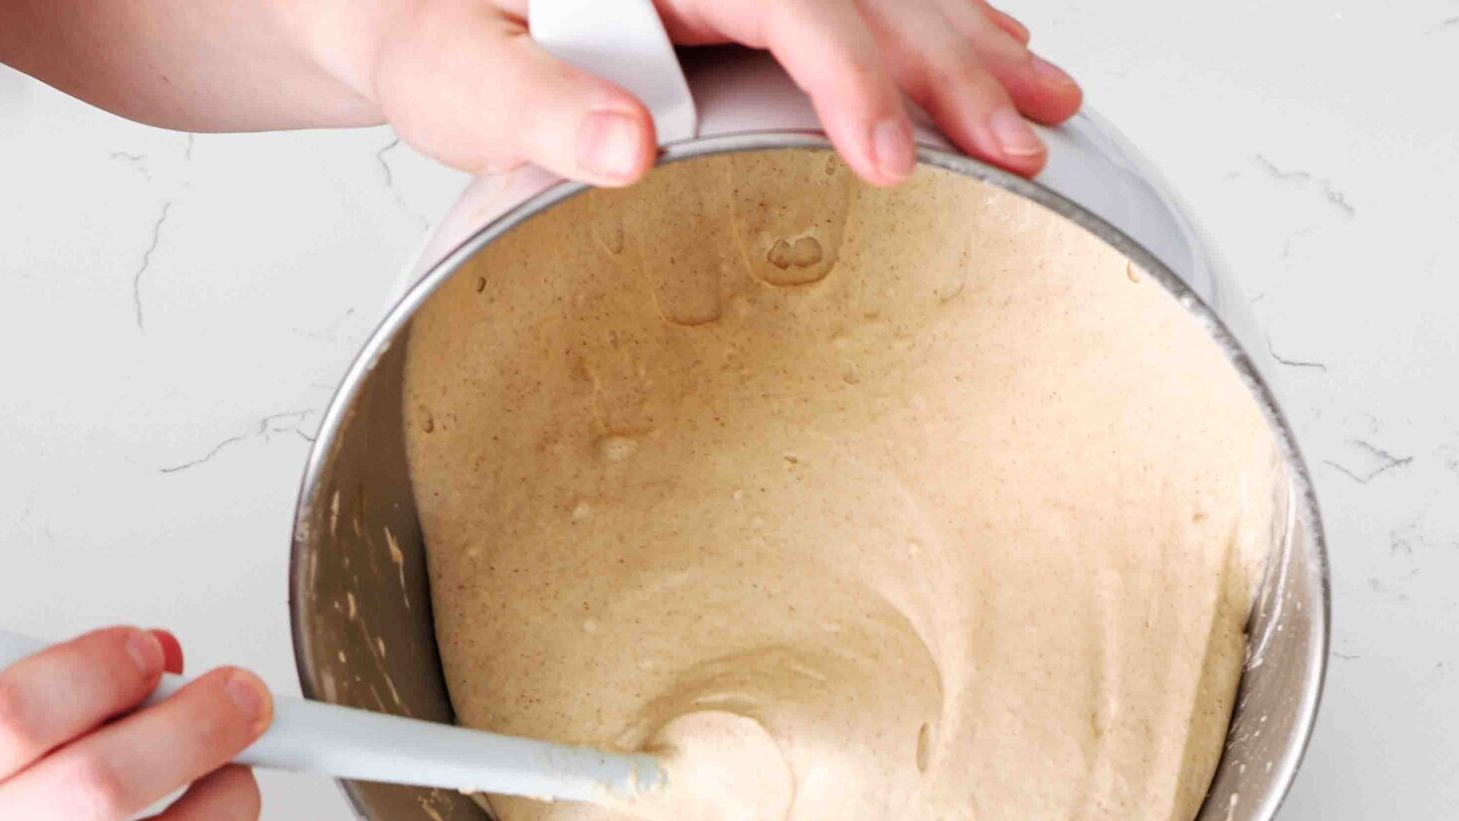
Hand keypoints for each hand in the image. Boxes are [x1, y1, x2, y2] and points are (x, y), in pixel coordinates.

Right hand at [0, 629, 268, 820]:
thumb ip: (43, 695)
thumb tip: (157, 658)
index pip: (18, 716)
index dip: (98, 669)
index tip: (143, 650)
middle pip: (104, 786)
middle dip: (192, 726)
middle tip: (238, 697)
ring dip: (226, 801)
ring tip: (237, 765)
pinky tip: (214, 820)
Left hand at [343, 0, 1081, 189]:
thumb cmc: (407, 24)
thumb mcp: (440, 67)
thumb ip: (528, 101)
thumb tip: (627, 147)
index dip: (848, 78)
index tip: (894, 162)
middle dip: (948, 67)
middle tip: (1022, 147)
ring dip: (967, 45)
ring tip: (1051, 109)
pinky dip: (931, 20)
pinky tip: (994, 49)